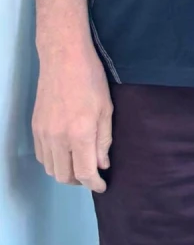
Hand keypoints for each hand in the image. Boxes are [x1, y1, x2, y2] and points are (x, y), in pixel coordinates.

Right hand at [32, 42, 113, 191]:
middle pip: (64, 176)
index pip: (85, 172)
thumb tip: (102, 165)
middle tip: (92, 174)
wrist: (63, 59)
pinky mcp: (34, 128)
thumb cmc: (91, 80)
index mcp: (79, 134)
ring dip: (65, 173)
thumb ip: (104, 140)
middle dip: (80, 181)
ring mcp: (43, 134)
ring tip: (80, 165)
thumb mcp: (107, 109)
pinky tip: (65, 153)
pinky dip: (53, 161)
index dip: (95, 184)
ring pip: (50, 169)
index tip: (102, 186)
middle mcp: (57, 139)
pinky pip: (41, 156)